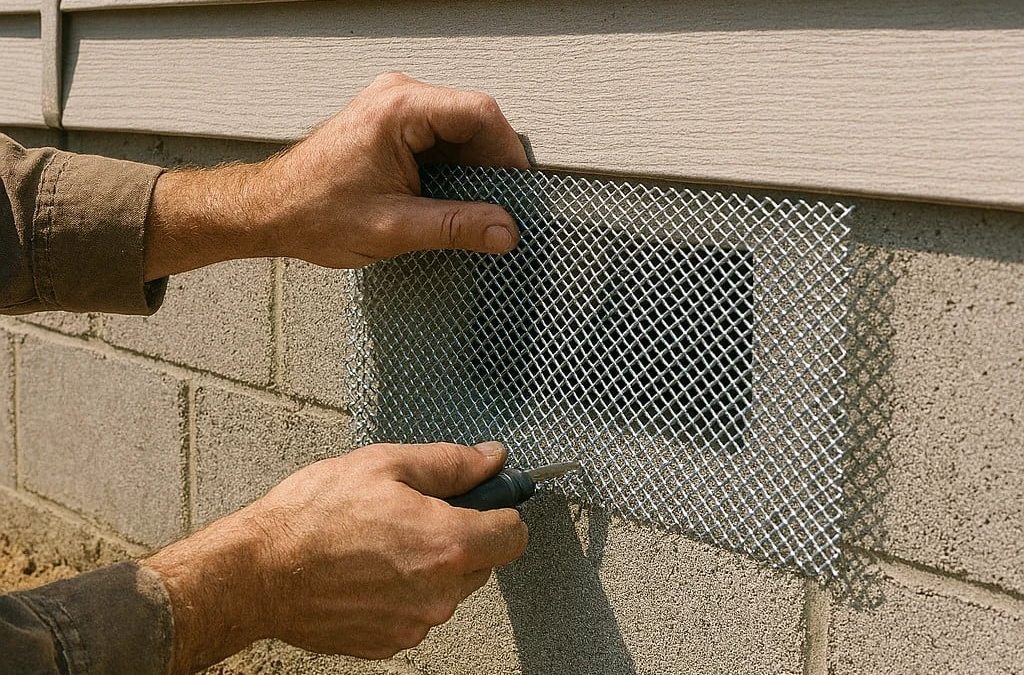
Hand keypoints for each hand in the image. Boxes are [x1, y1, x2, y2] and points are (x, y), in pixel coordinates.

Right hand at [143, 441, 527, 673]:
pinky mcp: (390, 643)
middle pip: (482, 561)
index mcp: (448, 544)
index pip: (514, 535)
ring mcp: (416, 624)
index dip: (500, 510)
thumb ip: (451, 463)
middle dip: (459, 535)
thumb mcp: (385, 464)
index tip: (481, 499)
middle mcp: (440, 593)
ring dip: (430, 564)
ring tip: (379, 540)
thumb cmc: (313, 515)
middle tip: (412, 512)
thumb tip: (492, 458)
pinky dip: (403, 591)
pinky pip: (416, 610)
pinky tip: (366, 569)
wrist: (258, 573)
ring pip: (448, 587)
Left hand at [146, 73, 529, 279]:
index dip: (508, 153)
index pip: (480, 114)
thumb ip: (455, 227)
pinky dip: (454, 168)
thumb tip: (506, 231)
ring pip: (460, 131)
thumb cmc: (315, 213)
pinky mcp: (392, 124)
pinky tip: (452, 200)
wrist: (269, 211)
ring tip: (475, 209)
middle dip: (492, 165)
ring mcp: (394, 107)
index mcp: (399, 110)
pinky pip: (441, 138)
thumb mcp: (394, 228)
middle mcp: (398, 97)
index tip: (517, 192)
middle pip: (474, 120)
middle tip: (500, 208)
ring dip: (473, 169)